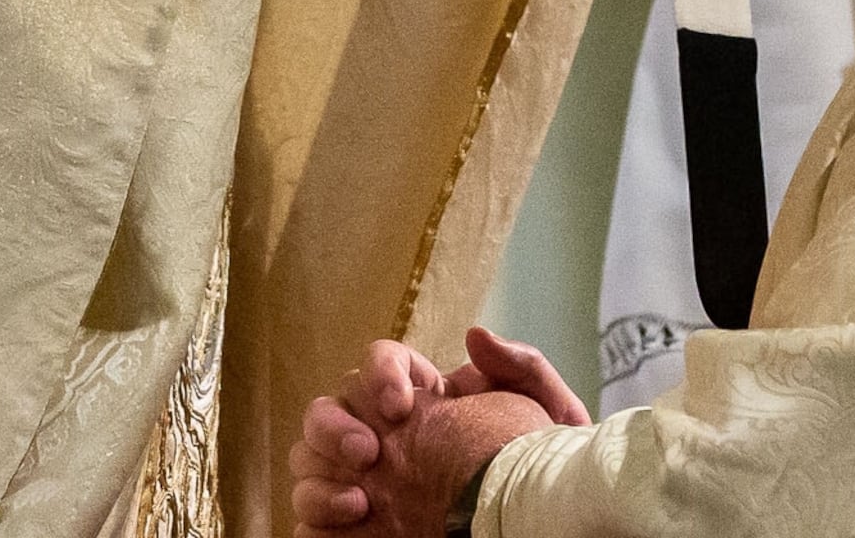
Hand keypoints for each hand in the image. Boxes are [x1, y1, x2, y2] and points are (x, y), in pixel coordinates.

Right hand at [290, 331, 578, 531]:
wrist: (540, 518)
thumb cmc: (541, 465)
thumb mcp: (546, 409)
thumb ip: (519, 365)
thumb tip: (474, 336)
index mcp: (421, 394)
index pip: (378, 362)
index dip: (379, 376)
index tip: (401, 407)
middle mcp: (379, 432)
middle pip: (325, 410)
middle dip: (333, 428)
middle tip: (368, 454)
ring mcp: (362, 480)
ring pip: (307, 464)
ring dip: (319, 480)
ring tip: (360, 503)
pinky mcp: (355, 529)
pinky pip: (310, 524)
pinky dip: (316, 525)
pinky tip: (348, 528)